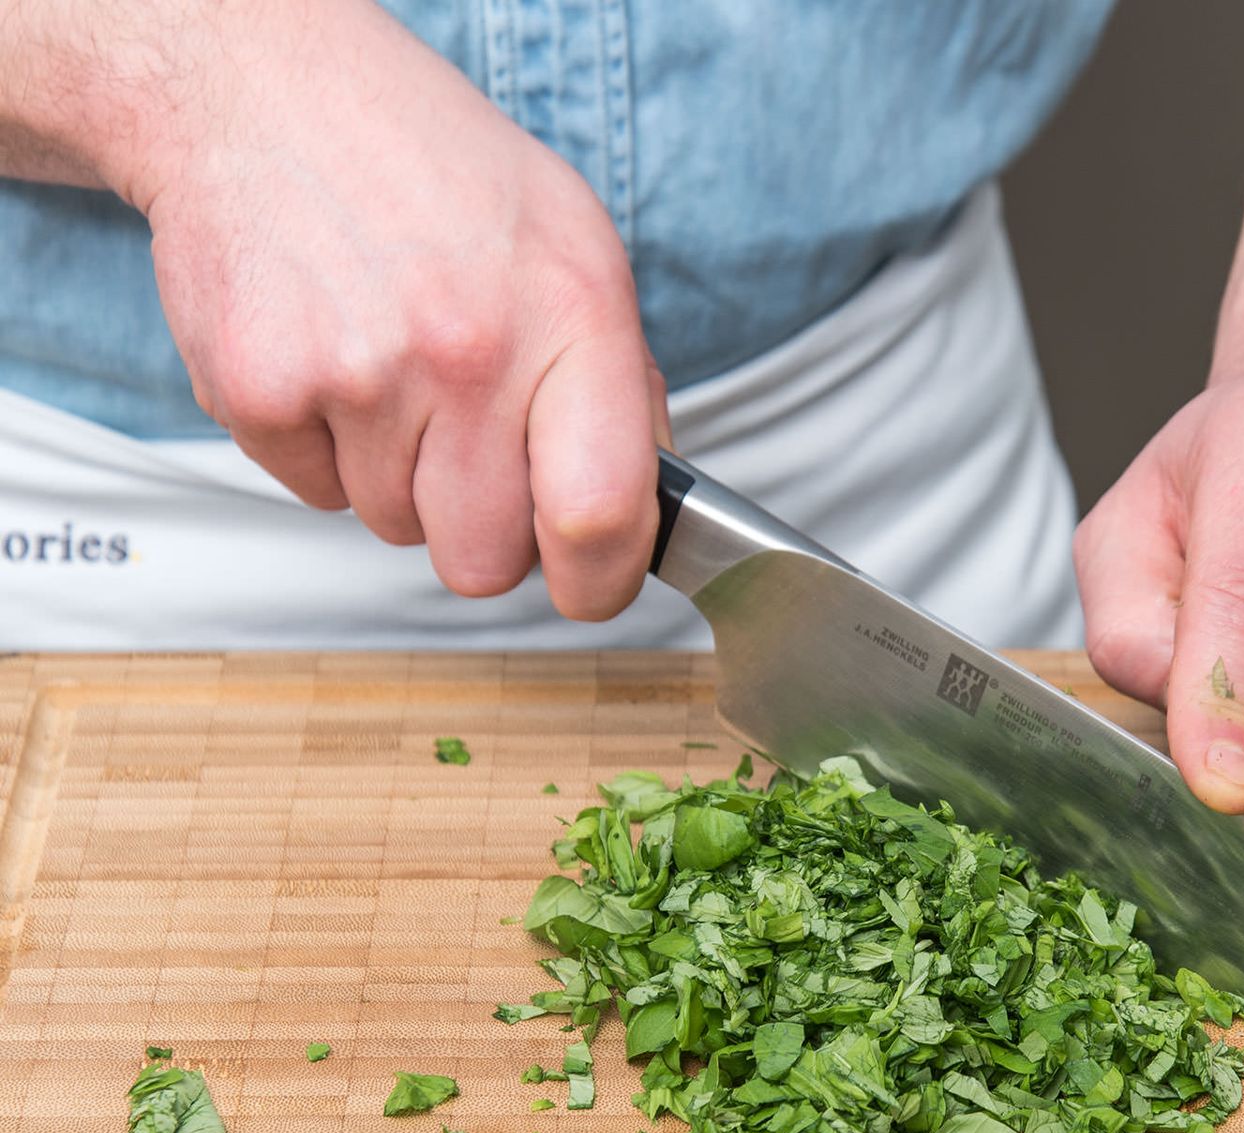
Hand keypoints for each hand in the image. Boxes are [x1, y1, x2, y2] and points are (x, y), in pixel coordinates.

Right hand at [123, 0, 669, 617]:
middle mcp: (468, 350)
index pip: (600, 516)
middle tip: (471, 448)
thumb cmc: (438, 179)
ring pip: (396, 529)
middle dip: (483, 530)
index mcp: (571, 317)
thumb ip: (622, 386)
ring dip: (400, 478)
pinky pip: (315, 494)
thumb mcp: (576, 250)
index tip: (590, 584)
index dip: (600, 582)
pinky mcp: (258, 390)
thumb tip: (644, 508)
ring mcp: (357, 374)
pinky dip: (323, 449)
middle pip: (484, 562)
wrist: (271, 97)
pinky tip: (333, 357)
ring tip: (394, 370)